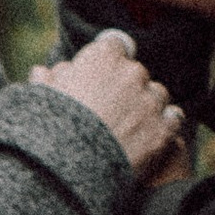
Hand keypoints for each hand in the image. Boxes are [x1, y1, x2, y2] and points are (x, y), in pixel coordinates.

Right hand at [31, 27, 188, 179]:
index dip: (109, 60)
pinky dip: (165, 125)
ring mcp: (150, 101)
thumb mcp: (41, 98)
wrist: (68, 170)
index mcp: (103, 58)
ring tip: (129, 128)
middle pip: (136, 72)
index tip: (103, 73)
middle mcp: (132, 73)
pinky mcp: (163, 129)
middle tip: (110, 110)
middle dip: (126, 87)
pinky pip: (173, 118)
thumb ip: (49, 80)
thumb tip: (43, 72)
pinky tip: (151, 136)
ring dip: (148, 106)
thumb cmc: (49, 129)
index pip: (115, 45)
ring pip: (157, 94)